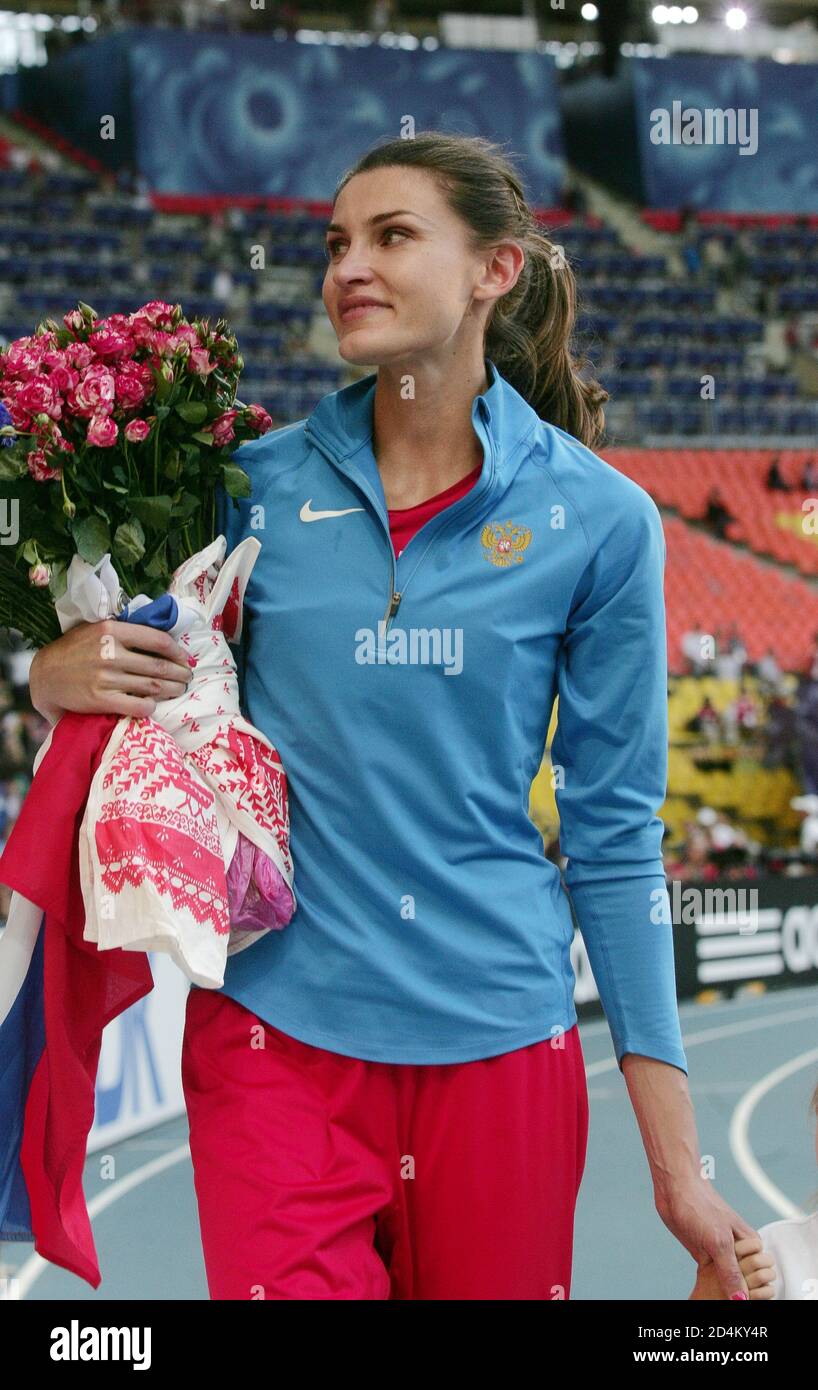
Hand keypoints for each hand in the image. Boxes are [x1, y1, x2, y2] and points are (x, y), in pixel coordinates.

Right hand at [29, 619, 192, 723]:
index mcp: (113, 629)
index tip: (185, 659)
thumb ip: (125, 630)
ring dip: (172, 690)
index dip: (178, 652)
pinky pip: (138, 706)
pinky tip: (154, 705)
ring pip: (152, 686)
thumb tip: (162, 637)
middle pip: (159, 666)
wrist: (46, 675)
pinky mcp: (101, 700)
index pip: (158, 640)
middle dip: (180, 674)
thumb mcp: (97, 628)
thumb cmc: (75, 650)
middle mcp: (111, 652)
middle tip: (188, 677)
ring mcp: (106, 677)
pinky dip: (151, 706)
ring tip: (180, 690)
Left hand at [655, 1174, 760, 1300]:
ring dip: (725, 1289)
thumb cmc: (700, 1205)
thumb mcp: (718, 1241)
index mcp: (751, 1244)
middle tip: (728, 1296)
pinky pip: (714, 1277)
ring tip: (717, 1293)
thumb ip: (731, 1271)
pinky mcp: (706, 1254)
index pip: (762, 1278)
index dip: (753, 1289)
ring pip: (730, 1280)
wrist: (675, 1188)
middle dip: (740, 1290)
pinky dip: (713, 1285)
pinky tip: (708, 1290)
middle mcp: (739, 1250)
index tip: (741, 1296)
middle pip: (747, 1281)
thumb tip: (741, 1299)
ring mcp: (722, 1252)